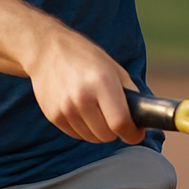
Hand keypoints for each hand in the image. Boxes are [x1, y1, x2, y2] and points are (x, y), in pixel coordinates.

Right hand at [27, 26, 144, 144]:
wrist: (46, 50)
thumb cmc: (84, 57)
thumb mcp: (113, 68)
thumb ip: (130, 93)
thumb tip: (142, 117)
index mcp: (102, 83)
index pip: (121, 124)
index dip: (132, 134)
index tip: (135, 133)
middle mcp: (82, 97)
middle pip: (107, 135)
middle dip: (115, 131)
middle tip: (113, 117)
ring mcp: (65, 108)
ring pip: (92, 138)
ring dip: (98, 130)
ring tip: (95, 110)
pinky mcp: (53, 115)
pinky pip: (76, 134)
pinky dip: (83, 127)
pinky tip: (79, 109)